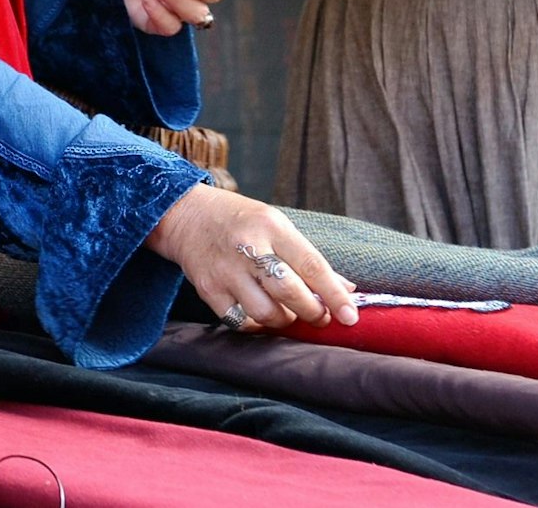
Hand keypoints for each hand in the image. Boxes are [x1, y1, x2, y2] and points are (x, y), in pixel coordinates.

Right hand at [147, 184, 358, 330]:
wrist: (186, 214)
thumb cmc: (240, 220)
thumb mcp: (277, 225)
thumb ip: (308, 258)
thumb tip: (346, 290)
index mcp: (271, 226)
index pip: (311, 265)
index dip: (335, 295)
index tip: (351, 316)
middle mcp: (247, 247)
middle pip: (289, 292)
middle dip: (313, 312)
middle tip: (320, 316)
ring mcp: (225, 270)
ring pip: (265, 313)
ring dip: (285, 321)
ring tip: (288, 313)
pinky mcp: (207, 288)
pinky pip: (239, 321)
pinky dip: (257, 324)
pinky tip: (261, 314)